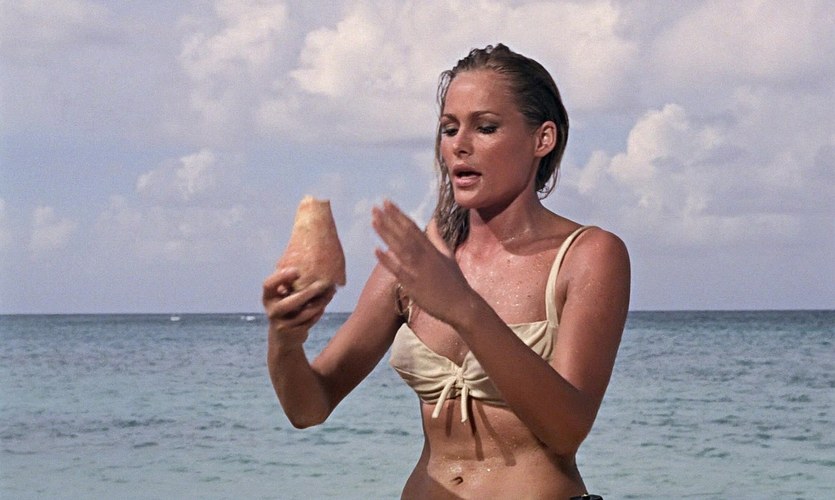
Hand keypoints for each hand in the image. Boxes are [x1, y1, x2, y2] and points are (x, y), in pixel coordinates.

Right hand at [262, 267, 335, 347]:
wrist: (284, 339)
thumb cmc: (287, 311)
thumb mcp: (283, 298)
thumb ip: (291, 286)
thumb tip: (312, 267)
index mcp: (268, 297)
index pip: (268, 284)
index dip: (281, 277)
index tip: (296, 270)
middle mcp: (272, 310)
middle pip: (291, 301)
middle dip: (308, 292)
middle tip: (322, 283)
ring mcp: (282, 323)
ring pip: (305, 312)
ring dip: (320, 302)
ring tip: (331, 292)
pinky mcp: (293, 332)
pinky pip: (309, 320)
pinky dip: (319, 311)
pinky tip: (325, 303)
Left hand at [371, 200, 471, 325]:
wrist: (460, 305)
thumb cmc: (454, 281)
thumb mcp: (448, 255)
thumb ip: (437, 237)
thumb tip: (433, 220)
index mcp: (431, 248)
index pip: (412, 227)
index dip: (398, 214)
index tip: (387, 203)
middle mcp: (424, 256)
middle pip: (404, 233)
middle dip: (389, 219)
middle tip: (376, 206)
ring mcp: (418, 269)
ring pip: (399, 247)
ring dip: (386, 233)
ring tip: (373, 220)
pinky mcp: (413, 284)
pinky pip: (397, 270)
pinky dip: (387, 260)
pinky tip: (376, 250)